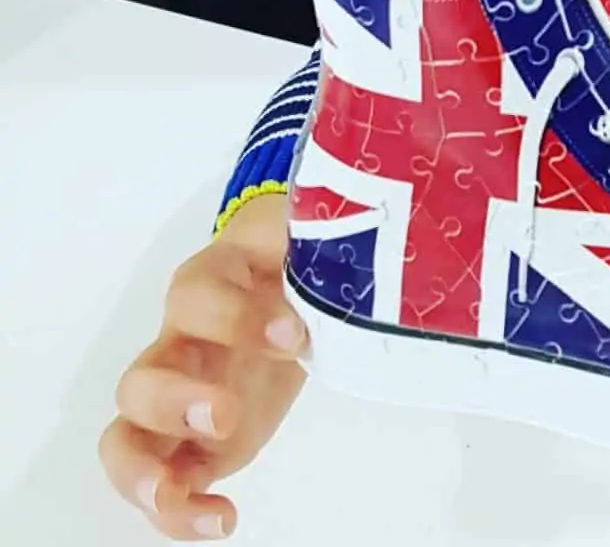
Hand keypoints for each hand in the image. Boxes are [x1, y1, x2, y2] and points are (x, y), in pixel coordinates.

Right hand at [99, 194, 308, 539]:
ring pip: (125, 438)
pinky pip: (165, 481)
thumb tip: (339, 260)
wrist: (289, 286)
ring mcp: (177, 398)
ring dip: (141, 473)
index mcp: (208, 283)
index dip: (235, 317)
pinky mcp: (194, 441)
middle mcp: (178, 343)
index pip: (196, 295)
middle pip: (141, 377)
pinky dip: (179, 511)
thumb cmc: (293, 257)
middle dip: (174, 403)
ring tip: (173, 495)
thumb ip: (314, 244)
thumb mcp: (304, 236)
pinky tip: (222, 518)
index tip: (293, 334)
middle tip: (226, 415)